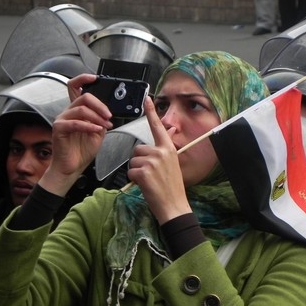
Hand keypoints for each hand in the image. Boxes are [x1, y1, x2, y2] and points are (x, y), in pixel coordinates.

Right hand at [39, 74, 112, 195]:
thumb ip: (102, 120)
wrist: (72, 167)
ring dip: (97, 116)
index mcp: (77, 111)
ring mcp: (62, 119)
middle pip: (83, 97)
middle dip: (100, 105)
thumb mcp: (98, 132)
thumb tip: (110, 112)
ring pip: (80, 108)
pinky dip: (89, 125)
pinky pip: (75, 122)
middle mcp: (68, 112)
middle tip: (108, 115)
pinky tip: (96, 130)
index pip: (76, 87)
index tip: (95, 78)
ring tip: (105, 125)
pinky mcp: (59, 129)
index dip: (84, 79)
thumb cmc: (81, 151)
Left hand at [127, 97, 191, 223]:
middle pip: (138, 149)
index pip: (158, 127)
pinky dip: (134, 180)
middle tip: (151, 175)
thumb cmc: (172, 188)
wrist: (174, 206)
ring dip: (137, 171)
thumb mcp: (172, 165)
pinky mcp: (143, 172)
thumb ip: (163, 152)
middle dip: (139, 161)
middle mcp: (160, 152)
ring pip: (133, 161)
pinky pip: (130, 171)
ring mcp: (152, 162)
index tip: (147, 99)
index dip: (151, 112)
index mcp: (168, 149)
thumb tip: (161, 138)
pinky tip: (146, 185)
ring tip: (150, 181)